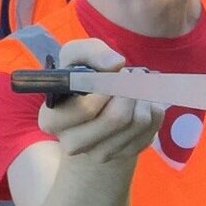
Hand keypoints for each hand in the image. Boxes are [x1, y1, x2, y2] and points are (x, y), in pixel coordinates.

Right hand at [38, 39, 163, 164]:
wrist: (92, 108)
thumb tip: (116, 64)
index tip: (114, 73)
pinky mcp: (126, 153)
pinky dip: (152, 106)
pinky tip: (140, 100)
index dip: (107, 87)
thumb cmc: (81, 78)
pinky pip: (152, 126)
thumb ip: (90, 52)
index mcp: (52, 120)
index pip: (87, 109)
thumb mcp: (76, 56)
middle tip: (129, 75)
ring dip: (143, 95)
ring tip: (134, 84)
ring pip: (138, 121)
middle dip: (130, 89)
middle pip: (117, 119)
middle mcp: (74, 144)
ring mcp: (101, 153)